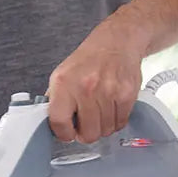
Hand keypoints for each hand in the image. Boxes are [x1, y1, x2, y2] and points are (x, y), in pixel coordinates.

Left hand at [46, 24, 144, 143]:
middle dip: (86, 133)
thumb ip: (55, 99)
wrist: (117, 42)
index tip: (68, 133)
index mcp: (64, 83)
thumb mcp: (62, 74)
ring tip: (100, 112)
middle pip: (88, 133)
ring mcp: (108, 92)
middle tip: (87, 124)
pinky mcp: (126, 95)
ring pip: (105, 131)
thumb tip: (51, 124)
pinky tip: (111, 109)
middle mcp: (85, 88)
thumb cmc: (89, 59)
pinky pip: (120, 123)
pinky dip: (116, 121)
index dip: (64, 134)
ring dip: (103, 126)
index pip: (59, 123)